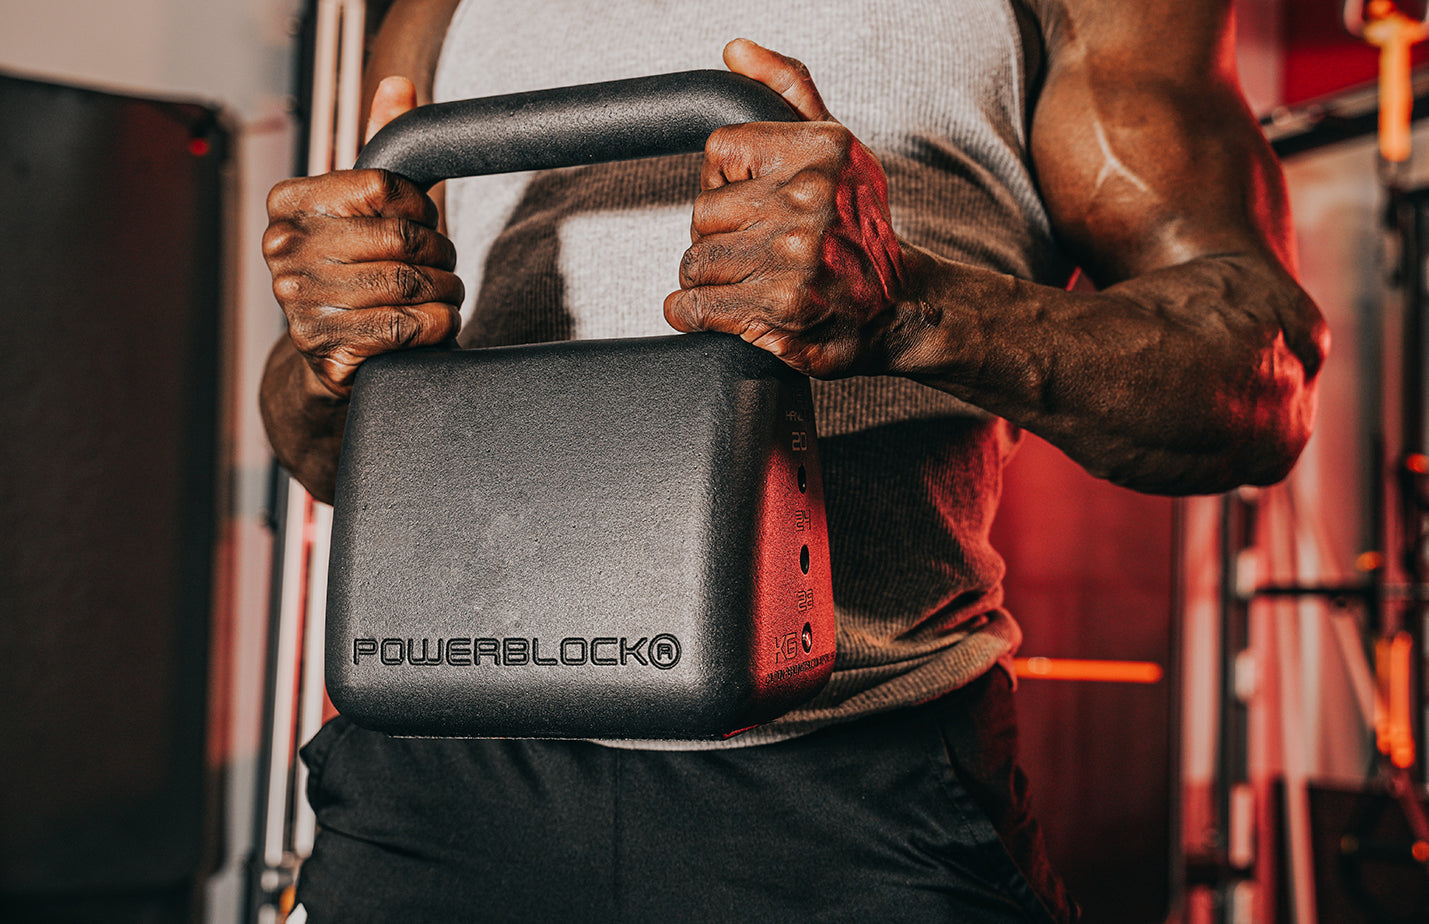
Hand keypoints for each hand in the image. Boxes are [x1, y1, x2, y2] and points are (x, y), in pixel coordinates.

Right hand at [262, 76, 463, 398]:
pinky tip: (437, 322)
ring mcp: (298, 299)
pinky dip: (437, 325)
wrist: (332, 351)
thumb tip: (399, 86)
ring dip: (446, 291)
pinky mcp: (323, 345)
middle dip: (440, 254)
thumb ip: (384, 144)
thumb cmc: (358, 268)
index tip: (426, 220)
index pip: (383, 185)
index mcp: (290, 202)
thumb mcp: (367, 206)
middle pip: (400, 239)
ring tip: (447, 293)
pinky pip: (404, 327)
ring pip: (407, 284)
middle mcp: (284, 247)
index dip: (421, 206)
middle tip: (446, 265)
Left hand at [662, 39, 906, 377]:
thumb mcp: (838, 146)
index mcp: (819, 153)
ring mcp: (790, 259)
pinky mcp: (776, 310)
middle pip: (702, 212)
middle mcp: (807, 202)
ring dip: (710, 278)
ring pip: (694, 261)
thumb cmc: (860, 226)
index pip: (719, 151)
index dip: (725, 183)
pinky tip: (726, 310)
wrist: (898, 304)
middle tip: (757, 249)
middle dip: (719, 236)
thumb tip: (736, 51)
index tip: (750, 203)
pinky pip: (692, 306)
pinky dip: (692, 313)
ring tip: (751, 280)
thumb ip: (789, 88)